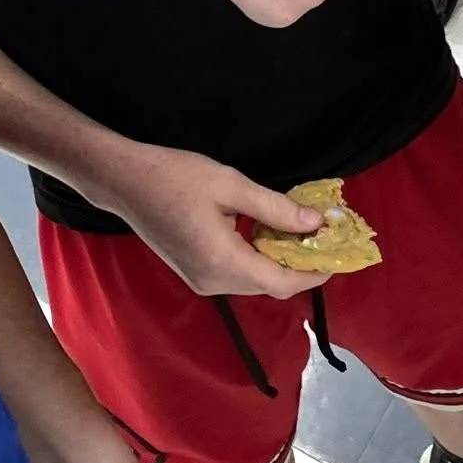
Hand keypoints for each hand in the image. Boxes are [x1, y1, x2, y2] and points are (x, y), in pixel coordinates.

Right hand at [101, 140, 327, 298]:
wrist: (123, 181)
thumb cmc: (174, 176)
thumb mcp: (230, 184)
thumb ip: (275, 208)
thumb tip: (315, 225)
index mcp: (224, 263)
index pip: (282, 283)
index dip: (315, 273)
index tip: (339, 254)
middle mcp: (214, 281)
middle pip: (270, 286)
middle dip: (301, 266)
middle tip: (324, 237)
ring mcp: (201, 280)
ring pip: (254, 280)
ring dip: (280, 261)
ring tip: (302, 232)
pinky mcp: (194, 272)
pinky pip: (238, 273)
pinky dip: (259, 258)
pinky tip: (268, 232)